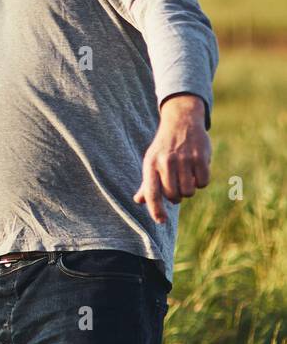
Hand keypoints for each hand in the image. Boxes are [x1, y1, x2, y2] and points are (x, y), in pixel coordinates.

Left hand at [133, 94, 211, 223]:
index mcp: (150, 164)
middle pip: (174, 196)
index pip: (152, 192)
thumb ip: (147, 183)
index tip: (161, 221)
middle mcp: (165, 162)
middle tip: (176, 184)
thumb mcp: (151, 161)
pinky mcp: (200, 157)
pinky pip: (203, 183)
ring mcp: (183, 160)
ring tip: (186, 175)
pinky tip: (197, 170)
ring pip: (189, 192)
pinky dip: (201, 181)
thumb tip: (139, 201)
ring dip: (189, 189)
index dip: (155, 209)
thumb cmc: (164, 148)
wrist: (181, 122)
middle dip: (176, 196)